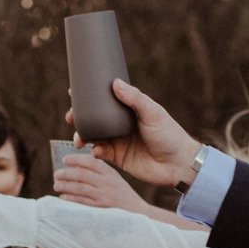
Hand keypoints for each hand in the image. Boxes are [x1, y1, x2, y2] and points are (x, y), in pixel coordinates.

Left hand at [52, 152, 149, 213]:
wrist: (138, 213)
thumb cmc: (122, 195)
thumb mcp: (115, 180)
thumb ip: (100, 172)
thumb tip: (76, 167)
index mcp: (110, 173)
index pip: (91, 162)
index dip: (76, 159)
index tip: (65, 160)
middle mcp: (107, 183)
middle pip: (82, 175)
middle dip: (66, 173)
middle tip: (56, 174)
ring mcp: (104, 196)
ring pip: (80, 188)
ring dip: (65, 186)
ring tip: (56, 185)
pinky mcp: (101, 208)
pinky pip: (82, 202)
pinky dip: (70, 199)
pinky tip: (63, 197)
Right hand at [69, 79, 200, 188]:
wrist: (177, 164)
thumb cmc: (169, 135)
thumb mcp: (153, 113)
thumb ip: (134, 98)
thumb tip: (115, 83)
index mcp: (127, 110)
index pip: (104, 101)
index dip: (88, 97)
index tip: (73, 92)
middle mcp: (120, 125)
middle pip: (93, 119)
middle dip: (79, 118)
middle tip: (70, 118)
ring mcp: (118, 141)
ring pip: (93, 136)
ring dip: (83, 136)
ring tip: (79, 139)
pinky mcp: (117, 158)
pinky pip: (100, 153)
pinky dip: (95, 151)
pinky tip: (97, 150)